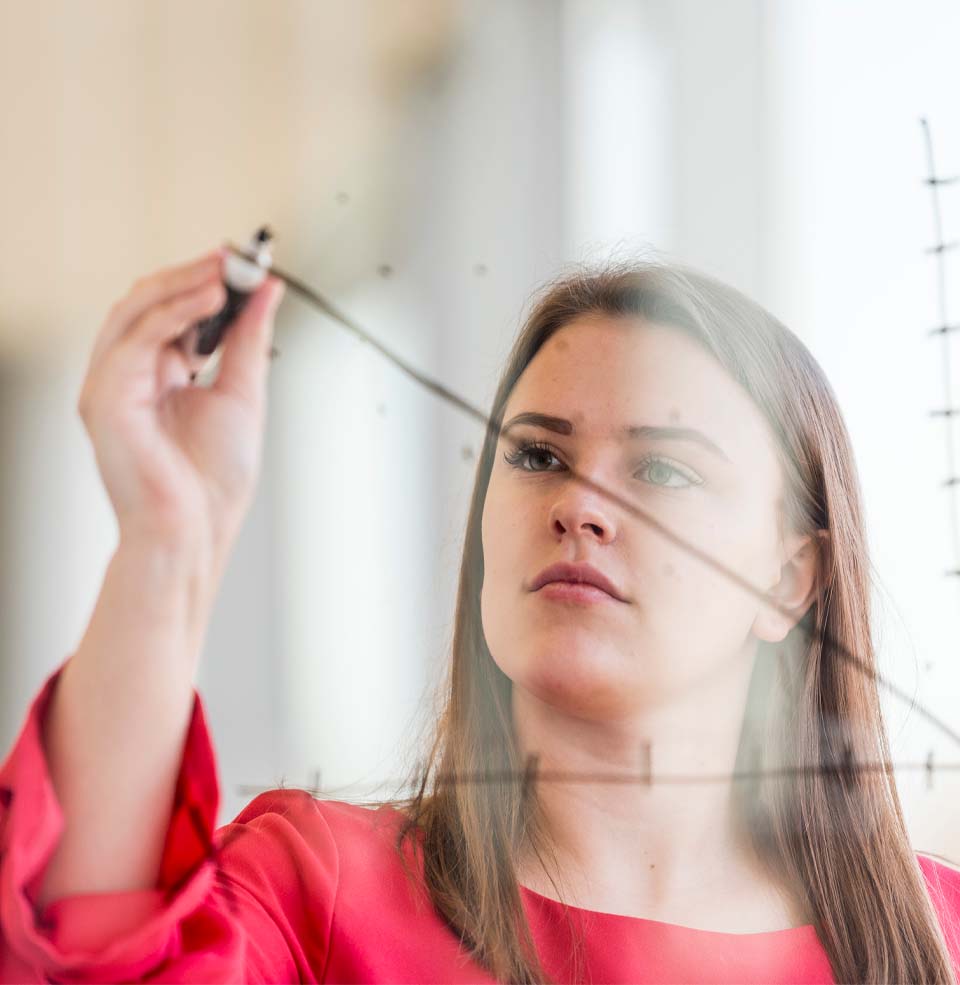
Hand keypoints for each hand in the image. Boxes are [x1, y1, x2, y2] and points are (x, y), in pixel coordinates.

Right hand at [77, 247, 284, 562]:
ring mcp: (112, 386)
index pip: (171, 312)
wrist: (196, 530)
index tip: (239, 262)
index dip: (203, 282)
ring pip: (134, 312)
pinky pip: (135, 339)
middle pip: (148, 303)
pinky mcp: (105, 398)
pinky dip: (172, 313)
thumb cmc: (212, 480)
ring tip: (224, 273)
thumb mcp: (242, 393)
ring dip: (182, 286)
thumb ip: (248, 339)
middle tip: (233, 259)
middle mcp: (129, 376)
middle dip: (192, 275)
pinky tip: (208, 300)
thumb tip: (267, 291)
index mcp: (158, 375)